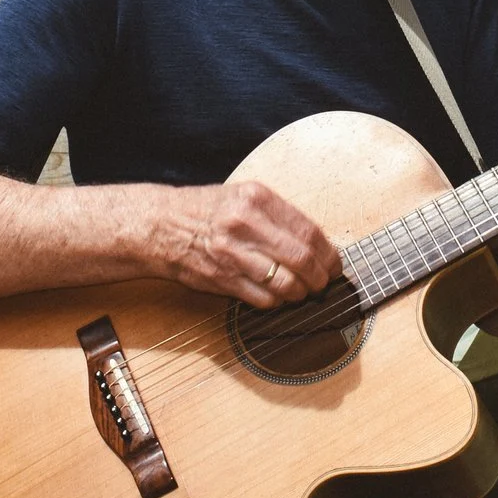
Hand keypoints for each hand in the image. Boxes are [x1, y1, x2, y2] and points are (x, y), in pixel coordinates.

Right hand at [158, 181, 340, 307]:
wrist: (162, 226)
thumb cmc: (207, 210)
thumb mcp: (244, 195)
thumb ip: (279, 215)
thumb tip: (318, 242)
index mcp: (257, 198)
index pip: (308, 230)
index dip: (328, 253)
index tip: (335, 263)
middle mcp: (246, 225)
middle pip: (302, 259)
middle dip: (320, 277)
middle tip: (324, 282)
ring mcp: (233, 254)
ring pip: (286, 284)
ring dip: (301, 293)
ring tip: (302, 291)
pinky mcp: (222, 280)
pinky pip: (263, 299)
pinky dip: (277, 302)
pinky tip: (277, 296)